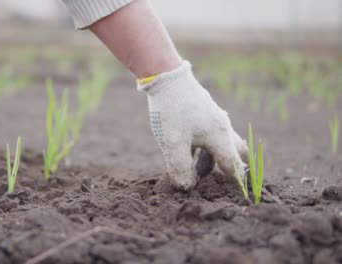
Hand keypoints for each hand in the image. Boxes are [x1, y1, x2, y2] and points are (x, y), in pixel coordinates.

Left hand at [138, 61, 247, 189]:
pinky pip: (210, 135)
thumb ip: (181, 168)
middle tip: (225, 183)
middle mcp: (222, 127)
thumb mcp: (173, 143)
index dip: (235, 183)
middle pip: (235, 153)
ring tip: (196, 172)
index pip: (233, 167)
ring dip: (212, 160)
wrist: (166, 76)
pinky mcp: (203, 112)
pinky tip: (190, 151)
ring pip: (220, 144)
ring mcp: (213, 118)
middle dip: (231, 169)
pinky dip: (204, 148)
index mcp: (219, 137)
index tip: (241, 197)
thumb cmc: (171, 110)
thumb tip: (187, 187)